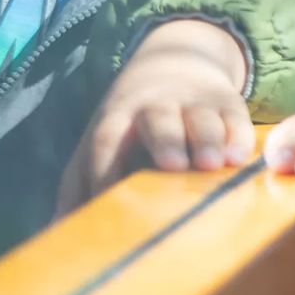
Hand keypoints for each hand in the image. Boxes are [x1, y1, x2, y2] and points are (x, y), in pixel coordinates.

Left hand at [57, 18, 253, 213]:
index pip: (105, 139)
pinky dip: (239, 134)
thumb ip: (78, 184)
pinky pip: (235, 113)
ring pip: (200, 115)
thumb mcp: (100, 139)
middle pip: (158, 118)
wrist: (176, 60)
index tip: (107, 197)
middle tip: (173, 166)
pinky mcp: (226, 98)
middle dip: (166, 140)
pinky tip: (240, 156)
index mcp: (117, 116)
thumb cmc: (129, 121)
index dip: (104, 167)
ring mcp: (193, 98)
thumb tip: (54, 233)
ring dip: (207, 138)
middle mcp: (155, 103)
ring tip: (213, 165)